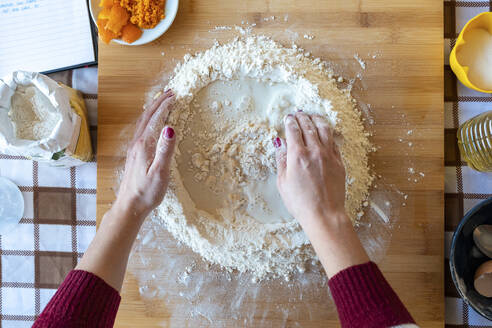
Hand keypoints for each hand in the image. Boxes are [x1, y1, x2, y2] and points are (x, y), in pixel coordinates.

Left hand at [114, 89, 176, 220]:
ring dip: (153, 109)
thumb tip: (171, 127)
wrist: (130, 207)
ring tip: (163, 102)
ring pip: (143, 122)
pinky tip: (154, 124)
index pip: (156, 118)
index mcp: (144, 145)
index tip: (175, 94)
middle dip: (159, 102)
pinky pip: (143, 129)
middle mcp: (137, 143)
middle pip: (147, 116)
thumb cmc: (147, 193)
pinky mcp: (135, 154)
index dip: (165, 105)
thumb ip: (166, 150)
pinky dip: (150, 120)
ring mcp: (135, 148)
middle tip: (171, 92)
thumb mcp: (160, 172)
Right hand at [274, 111, 346, 231]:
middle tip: (298, 113)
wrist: (324, 214)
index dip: (290, 122)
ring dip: (317, 120)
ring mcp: (329, 156)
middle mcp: (314, 151)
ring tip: (313, 116)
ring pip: (324, 130)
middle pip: (308, 126)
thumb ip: (281, 160)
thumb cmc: (301, 202)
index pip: (293, 130)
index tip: (288, 118)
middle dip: (302, 117)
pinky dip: (328, 134)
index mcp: (297, 155)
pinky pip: (334, 142)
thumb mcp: (283, 182)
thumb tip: (280, 144)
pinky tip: (325, 133)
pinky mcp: (339, 162)